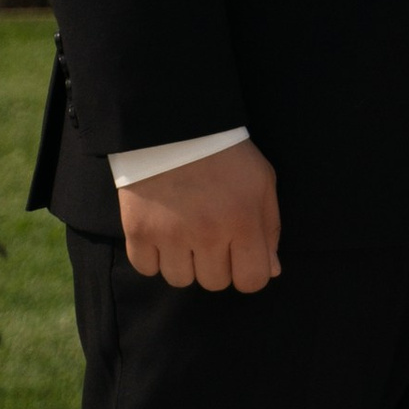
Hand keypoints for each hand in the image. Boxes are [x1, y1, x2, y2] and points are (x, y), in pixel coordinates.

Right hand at [120, 138, 282, 292]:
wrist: (174, 125)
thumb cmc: (226, 154)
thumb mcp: (262, 182)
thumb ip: (269, 228)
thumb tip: (271, 270)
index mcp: (243, 222)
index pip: (252, 281)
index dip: (249, 272)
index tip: (240, 255)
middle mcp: (207, 234)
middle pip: (214, 283)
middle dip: (216, 264)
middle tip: (210, 234)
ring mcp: (170, 235)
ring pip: (180, 279)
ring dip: (184, 262)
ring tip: (184, 231)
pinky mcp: (138, 231)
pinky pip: (146, 268)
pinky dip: (152, 257)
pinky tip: (160, 233)